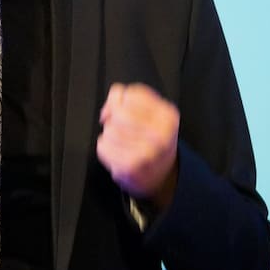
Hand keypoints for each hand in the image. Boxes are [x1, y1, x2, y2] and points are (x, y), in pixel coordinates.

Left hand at [96, 83, 178, 209]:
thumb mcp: (151, 112)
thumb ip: (128, 97)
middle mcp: (161, 134)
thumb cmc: (151, 138)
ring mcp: (147, 152)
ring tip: (121, 143)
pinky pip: (102, 147)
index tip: (121, 109)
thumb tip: (111, 103)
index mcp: (167, 115)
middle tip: (120, 128)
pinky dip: (105, 148)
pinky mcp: (131, 167)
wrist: (161, 174)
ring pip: (109, 130)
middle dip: (114, 119)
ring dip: (109, 135)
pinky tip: (117, 153)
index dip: (120, 100)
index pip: (132, 95)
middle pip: (119, 113)